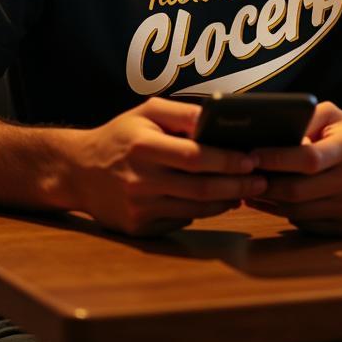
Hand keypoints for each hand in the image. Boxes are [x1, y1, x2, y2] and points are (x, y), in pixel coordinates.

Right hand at [76, 98, 266, 235]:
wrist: (79, 171)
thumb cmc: (121, 135)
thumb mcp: (147, 112)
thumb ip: (183, 113)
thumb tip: (220, 119)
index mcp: (144, 146)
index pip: (195, 156)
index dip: (227, 160)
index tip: (252, 158)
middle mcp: (141, 180)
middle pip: (200, 188)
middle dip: (237, 185)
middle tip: (262, 180)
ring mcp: (139, 209)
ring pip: (195, 209)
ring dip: (227, 202)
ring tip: (248, 191)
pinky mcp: (140, 229)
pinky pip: (181, 221)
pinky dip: (204, 212)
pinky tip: (221, 202)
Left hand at [247, 102, 341, 236]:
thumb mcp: (336, 116)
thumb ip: (306, 117)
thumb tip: (271, 130)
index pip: (307, 158)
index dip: (275, 159)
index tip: (251, 155)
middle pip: (298, 190)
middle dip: (265, 184)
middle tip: (244, 176)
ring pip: (299, 211)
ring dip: (270, 203)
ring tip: (251, 189)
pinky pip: (310, 225)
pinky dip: (288, 215)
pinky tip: (274, 203)